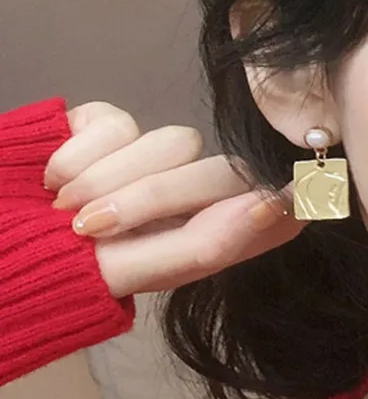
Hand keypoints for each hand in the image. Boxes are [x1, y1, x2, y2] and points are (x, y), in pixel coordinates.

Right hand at [43, 102, 303, 297]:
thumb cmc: (52, 270)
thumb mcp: (124, 275)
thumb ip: (200, 246)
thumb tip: (273, 205)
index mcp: (200, 238)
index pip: (268, 208)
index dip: (284, 196)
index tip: (284, 194)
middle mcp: (184, 196)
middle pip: (221, 171)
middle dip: (153, 197)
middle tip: (89, 226)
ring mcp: (148, 160)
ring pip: (175, 142)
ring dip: (111, 179)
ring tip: (66, 211)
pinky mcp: (108, 129)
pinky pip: (120, 122)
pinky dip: (78, 154)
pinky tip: (51, 182)